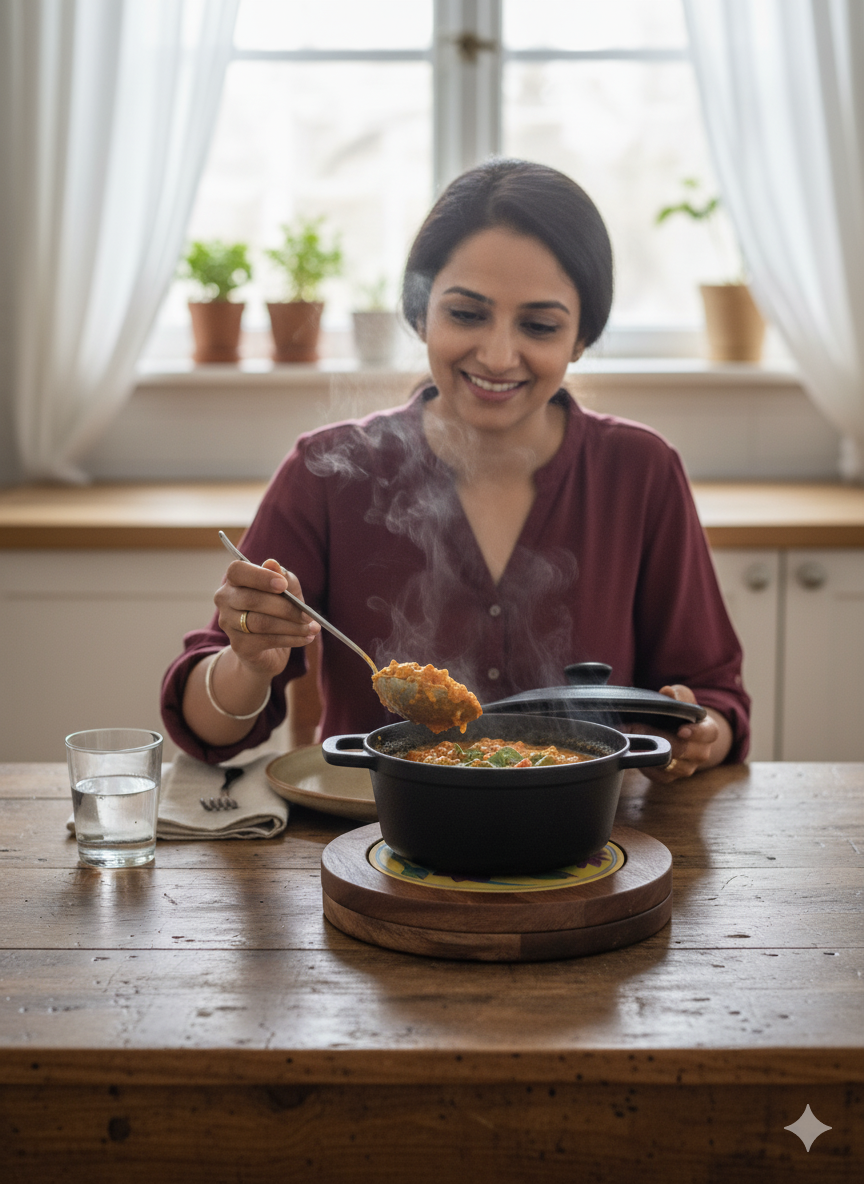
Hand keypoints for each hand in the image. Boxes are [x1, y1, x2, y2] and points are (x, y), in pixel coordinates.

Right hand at [214, 558, 320, 678]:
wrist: (267, 649)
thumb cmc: (278, 611)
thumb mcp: (288, 593)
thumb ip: (285, 578)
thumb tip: (273, 564)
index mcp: (235, 579)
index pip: (238, 571)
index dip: (260, 577)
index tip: (283, 585)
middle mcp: (225, 599)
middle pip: (252, 600)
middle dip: (285, 608)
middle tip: (308, 615)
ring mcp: (228, 623)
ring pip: (260, 622)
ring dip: (291, 626)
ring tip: (311, 628)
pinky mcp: (238, 644)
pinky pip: (265, 640)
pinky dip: (290, 639)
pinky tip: (305, 638)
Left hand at [639, 684, 731, 782]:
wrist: (674, 732)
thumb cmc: (680, 714)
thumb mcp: (682, 698)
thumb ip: (678, 694)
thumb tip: (668, 692)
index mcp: (708, 732)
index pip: (709, 734)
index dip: (696, 733)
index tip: (681, 730)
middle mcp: (701, 752)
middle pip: (687, 751)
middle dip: (662, 739)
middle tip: (638, 726)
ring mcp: (687, 767)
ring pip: (674, 766)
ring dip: (653, 752)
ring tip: (634, 738)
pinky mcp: (671, 777)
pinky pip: (661, 776)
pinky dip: (648, 766)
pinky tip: (636, 752)